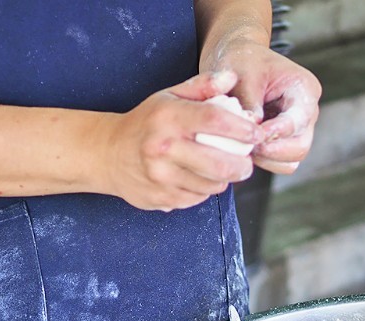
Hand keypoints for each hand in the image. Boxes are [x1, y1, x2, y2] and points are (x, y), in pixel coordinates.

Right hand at [101, 71, 262, 210]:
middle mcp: (163, 148)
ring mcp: (161, 177)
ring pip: (211, 185)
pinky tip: (200, 179)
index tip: (256, 134)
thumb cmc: (146, 122)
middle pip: (219, 163)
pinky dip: (205, 190)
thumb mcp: (169, 96)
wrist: (107, 154)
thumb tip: (232, 78)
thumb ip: (202, 86)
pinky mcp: (161, 198)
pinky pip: (197, 198)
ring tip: (223, 169)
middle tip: (247, 163)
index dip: (242, 129)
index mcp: (168, 118)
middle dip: (242, 166)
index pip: (214, 121)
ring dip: (224, 179)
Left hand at [209, 41, 320, 174]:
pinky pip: (279, 163)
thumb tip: (253, 130)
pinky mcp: (285, 141)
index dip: (274, 133)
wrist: (239, 59)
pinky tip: (244, 149)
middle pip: (300, 148)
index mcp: (304, 90)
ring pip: (290, 161)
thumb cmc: (243, 60)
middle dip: (272, 151)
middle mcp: (307, 113)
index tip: (252, 136)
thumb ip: (249, 101)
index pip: (297, 121)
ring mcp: (299, 130)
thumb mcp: (243, 73)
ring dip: (266, 159)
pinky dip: (263, 161)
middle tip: (246, 147)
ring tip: (242, 147)